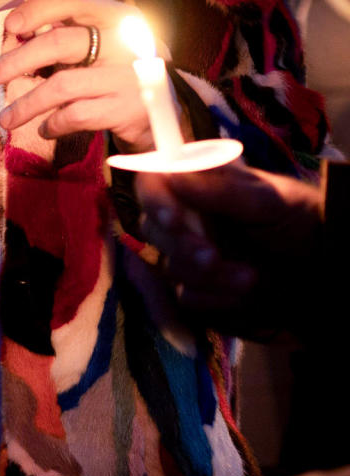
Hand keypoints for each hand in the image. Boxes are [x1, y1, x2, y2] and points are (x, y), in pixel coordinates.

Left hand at [0, 0, 154, 151]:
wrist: (165, 114)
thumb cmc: (118, 75)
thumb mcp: (102, 46)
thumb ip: (69, 36)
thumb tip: (17, 32)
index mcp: (116, 17)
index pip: (73, 2)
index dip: (38, 11)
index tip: (11, 26)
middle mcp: (125, 41)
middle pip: (59, 44)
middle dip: (16, 62)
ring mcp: (127, 76)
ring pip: (62, 86)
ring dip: (26, 104)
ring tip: (7, 118)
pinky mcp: (127, 109)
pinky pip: (76, 115)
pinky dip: (53, 124)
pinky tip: (45, 129)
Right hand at [135, 164, 323, 333]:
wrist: (325, 272)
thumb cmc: (303, 223)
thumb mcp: (273, 201)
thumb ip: (223, 189)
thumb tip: (173, 174)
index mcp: (202, 188)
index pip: (155, 183)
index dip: (155, 199)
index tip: (173, 219)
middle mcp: (188, 221)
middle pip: (153, 229)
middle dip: (181, 246)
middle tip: (212, 258)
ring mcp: (188, 258)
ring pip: (169, 267)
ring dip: (208, 277)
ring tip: (251, 278)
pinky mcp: (197, 292)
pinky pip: (187, 298)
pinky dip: (216, 299)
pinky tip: (245, 294)